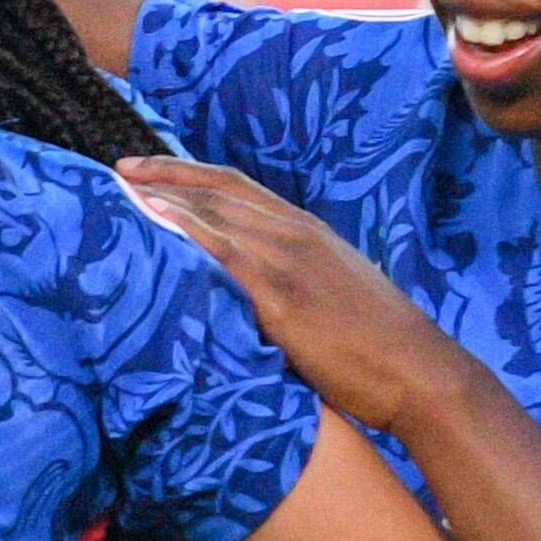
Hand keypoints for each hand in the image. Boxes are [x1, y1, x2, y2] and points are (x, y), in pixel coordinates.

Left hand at [116, 157, 465, 434]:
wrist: (419, 372)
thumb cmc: (379, 346)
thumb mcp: (335, 294)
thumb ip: (295, 281)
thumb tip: (254, 291)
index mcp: (309, 232)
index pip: (238, 186)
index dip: (192, 173)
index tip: (152, 169)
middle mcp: (297, 234)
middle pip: (219, 188)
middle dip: (166, 175)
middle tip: (120, 168)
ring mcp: (289, 261)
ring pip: (216, 211)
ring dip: (165, 196)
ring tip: (121, 189)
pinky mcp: (283, 296)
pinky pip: (223, 252)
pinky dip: (186, 229)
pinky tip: (154, 221)